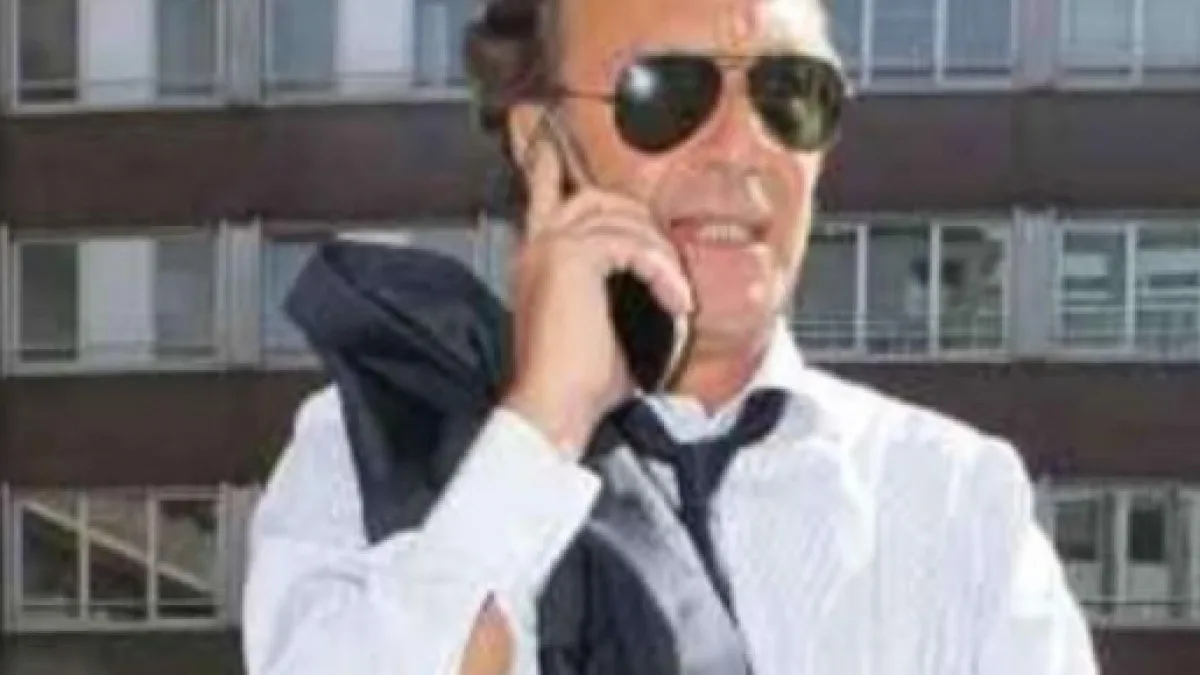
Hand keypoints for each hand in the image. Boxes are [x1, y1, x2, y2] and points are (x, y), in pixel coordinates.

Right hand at [502, 136, 692, 457]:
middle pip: (593, 197)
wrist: (553, 409)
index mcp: (536, 261)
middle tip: (666, 265)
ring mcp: (550, 248)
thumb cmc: (576, 386)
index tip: (551, 143)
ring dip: (660, 255)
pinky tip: (674, 302)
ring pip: (620, 217)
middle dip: (640, 221)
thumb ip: (618, 294)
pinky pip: (633, 244)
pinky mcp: (570, 258)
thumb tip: (658, 292)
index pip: (540, 194)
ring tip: (675, 295)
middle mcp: (536, 248)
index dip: (548, 165)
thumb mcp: (603, 329)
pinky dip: (663, 271)